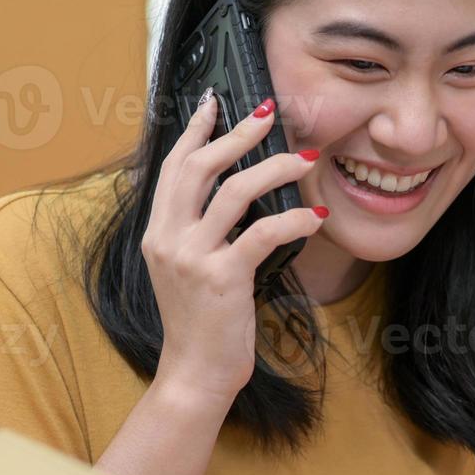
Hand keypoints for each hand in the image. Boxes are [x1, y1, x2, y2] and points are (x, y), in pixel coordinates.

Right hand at [141, 90, 326, 404]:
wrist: (194, 372)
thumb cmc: (203, 323)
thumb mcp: (192, 270)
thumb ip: (203, 233)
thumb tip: (240, 196)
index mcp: (158, 232)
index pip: (174, 167)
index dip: (195, 131)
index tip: (215, 102)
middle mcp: (168, 238)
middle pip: (200, 167)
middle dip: (237, 134)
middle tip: (269, 112)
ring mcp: (191, 257)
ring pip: (232, 192)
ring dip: (273, 169)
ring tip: (305, 159)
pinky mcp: (221, 278)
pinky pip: (261, 233)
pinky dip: (293, 219)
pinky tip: (315, 213)